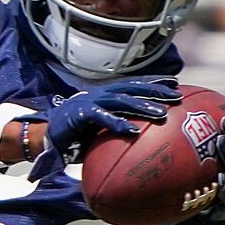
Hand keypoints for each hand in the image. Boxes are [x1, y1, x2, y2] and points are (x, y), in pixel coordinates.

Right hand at [32, 75, 180, 177]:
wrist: (47, 136)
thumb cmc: (76, 135)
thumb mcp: (101, 130)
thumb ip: (118, 130)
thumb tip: (142, 142)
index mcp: (107, 95)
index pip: (134, 85)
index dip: (154, 82)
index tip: (176, 84)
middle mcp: (101, 94)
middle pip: (133, 88)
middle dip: (156, 90)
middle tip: (177, 97)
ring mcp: (91, 102)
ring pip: (122, 100)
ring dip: (142, 106)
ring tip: (161, 114)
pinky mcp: (81, 114)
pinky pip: (102, 118)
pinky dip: (117, 123)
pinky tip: (133, 131)